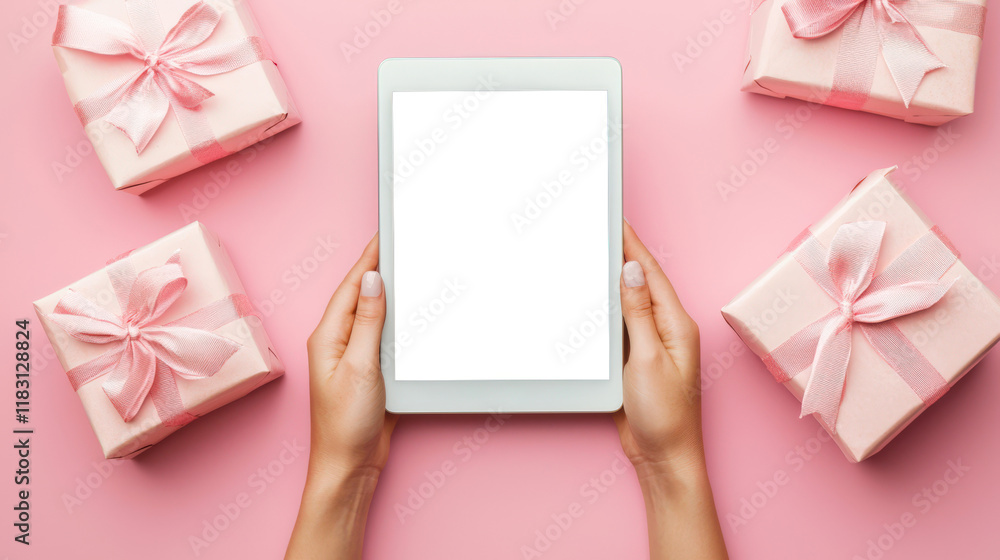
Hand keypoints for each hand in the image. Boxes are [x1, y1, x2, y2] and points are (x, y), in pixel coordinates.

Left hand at [305, 234, 397, 479]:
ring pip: (376, 315)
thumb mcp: (360, 367)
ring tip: (410, 269)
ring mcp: (355, 356)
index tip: (385, 234)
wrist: (350, 466)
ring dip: (392, 294)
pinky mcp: (371, 371)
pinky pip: (386, 337)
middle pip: (363, 296)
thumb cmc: (345, 424)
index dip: (369, 258)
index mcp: (329, 336)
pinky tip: (413, 315)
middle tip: (402, 244)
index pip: (352, 286)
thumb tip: (373, 280)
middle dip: (381, 269)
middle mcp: (340, 342)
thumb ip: (369, 322)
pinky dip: (400, 322)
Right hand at [614, 222, 727, 559]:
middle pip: (641, 283)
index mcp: (675, 324)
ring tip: (596, 253)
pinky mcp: (637, 360)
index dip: (633, 245)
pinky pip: (622, 324)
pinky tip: (596, 299)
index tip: (617, 220)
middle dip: (623, 254)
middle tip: (602, 228)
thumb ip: (637, 314)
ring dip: (614, 279)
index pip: (650, 274)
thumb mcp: (647, 360)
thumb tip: (630, 272)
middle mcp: (666, 330)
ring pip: (630, 302)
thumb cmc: (665, 417)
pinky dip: (608, 307)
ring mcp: (652, 344)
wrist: (663, 458)